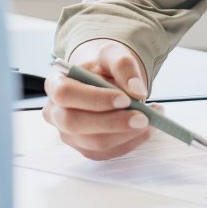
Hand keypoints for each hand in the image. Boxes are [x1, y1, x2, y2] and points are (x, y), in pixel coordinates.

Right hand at [42, 39, 151, 159]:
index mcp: (55, 84)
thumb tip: (137, 89)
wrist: (103, 78)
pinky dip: (132, 142)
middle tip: (144, 117)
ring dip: (127, 134)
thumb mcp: (113, 54)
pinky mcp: (86, 149)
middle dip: (112, 123)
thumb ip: (123, 65)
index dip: (94, 99)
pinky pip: (109, 153)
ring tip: (151, 118)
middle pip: (74, 124)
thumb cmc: (102, 66)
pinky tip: (146, 128)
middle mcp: (56, 112)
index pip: (65, 94)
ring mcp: (69, 135)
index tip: (125, 98)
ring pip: (94, 144)